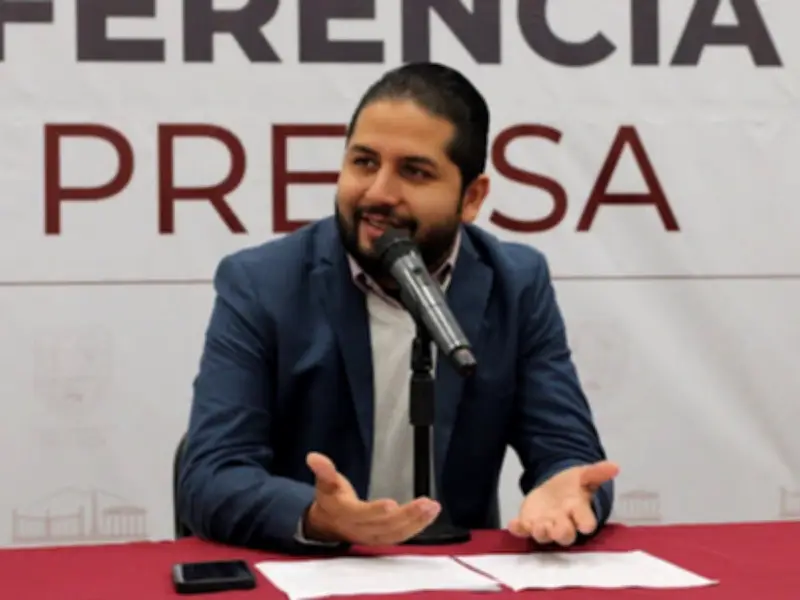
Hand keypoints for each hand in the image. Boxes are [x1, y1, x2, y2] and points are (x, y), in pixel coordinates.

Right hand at [303, 452, 440, 544]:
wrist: (327, 525)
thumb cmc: (330, 500)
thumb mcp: (324, 483)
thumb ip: (323, 471)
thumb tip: (313, 457)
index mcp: (345, 514)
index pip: (361, 515)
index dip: (375, 511)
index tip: (391, 504)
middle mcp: (360, 529)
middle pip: (385, 526)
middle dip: (407, 515)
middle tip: (426, 503)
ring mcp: (372, 537)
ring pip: (396, 534)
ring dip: (417, 522)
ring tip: (433, 508)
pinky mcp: (382, 538)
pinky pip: (401, 536)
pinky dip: (417, 526)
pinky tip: (430, 515)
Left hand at [508, 461, 618, 546]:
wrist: (553, 490)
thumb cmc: (572, 486)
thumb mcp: (583, 475)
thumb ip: (596, 472)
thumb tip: (614, 465)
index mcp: (578, 511)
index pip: (586, 520)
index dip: (586, 523)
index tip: (586, 525)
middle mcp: (563, 522)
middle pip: (565, 534)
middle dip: (561, 532)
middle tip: (557, 529)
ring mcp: (545, 525)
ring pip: (544, 535)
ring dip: (541, 532)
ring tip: (538, 527)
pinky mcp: (529, 523)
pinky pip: (523, 531)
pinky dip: (518, 529)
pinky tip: (512, 525)